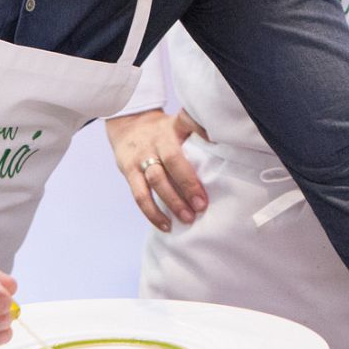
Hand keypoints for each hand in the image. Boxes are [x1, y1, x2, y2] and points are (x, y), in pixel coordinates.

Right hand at [105, 108, 209, 230]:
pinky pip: (140, 195)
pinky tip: (166, 225)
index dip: (200, 132)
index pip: (187, 125)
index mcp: (172, 129)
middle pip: (172, 161)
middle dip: (188, 184)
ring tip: (188, 218)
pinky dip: (152, 213)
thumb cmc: (162, 131)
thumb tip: (221, 144)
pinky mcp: (128, 171)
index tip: (213, 155)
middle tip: (202, 205)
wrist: (128, 125)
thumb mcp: (178, 124)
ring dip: (172, 201)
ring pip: (156, 180)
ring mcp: (140, 157)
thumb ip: (196, 131)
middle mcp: (156, 142)